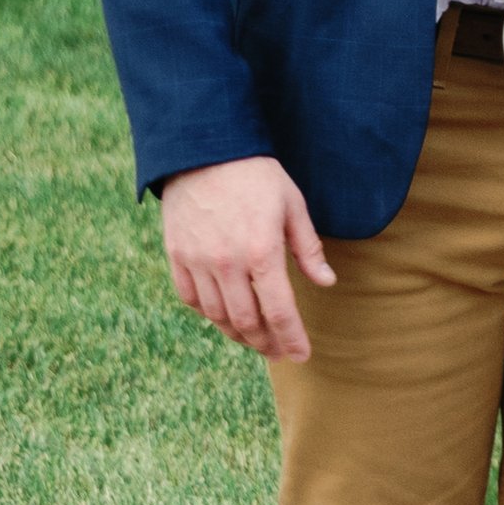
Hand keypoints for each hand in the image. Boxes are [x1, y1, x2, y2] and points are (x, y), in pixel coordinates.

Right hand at [160, 155, 333, 362]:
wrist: (203, 149)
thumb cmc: (256, 175)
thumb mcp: (292, 205)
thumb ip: (308, 248)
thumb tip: (326, 281)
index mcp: (262, 252)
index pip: (280, 311)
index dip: (292, 339)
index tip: (301, 355)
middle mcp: (227, 264)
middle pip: (247, 322)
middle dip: (266, 344)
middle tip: (279, 352)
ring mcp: (198, 261)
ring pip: (218, 316)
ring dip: (238, 335)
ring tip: (255, 340)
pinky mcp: (177, 255)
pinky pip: (191, 299)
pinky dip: (209, 314)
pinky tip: (224, 315)